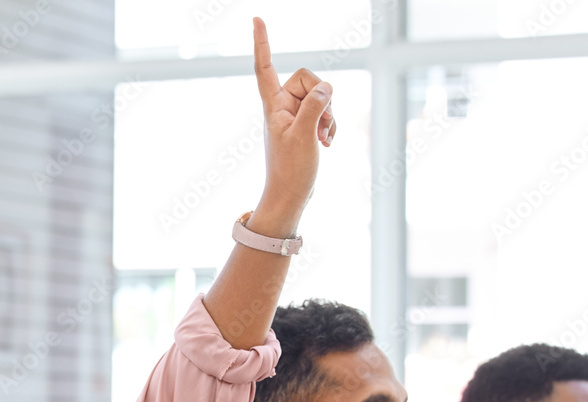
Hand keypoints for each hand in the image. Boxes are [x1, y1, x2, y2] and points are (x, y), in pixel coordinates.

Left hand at [248, 16, 335, 237]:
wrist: (291, 196)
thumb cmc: (291, 170)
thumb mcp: (304, 136)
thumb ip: (315, 107)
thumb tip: (326, 87)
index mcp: (273, 105)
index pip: (265, 67)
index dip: (262, 43)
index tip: (256, 19)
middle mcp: (283, 106)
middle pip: (310, 79)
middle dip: (324, 99)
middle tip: (320, 127)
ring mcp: (295, 116)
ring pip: (322, 96)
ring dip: (329, 116)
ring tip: (323, 139)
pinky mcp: (306, 127)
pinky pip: (326, 112)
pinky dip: (330, 126)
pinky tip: (327, 144)